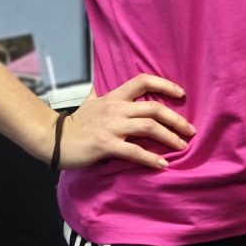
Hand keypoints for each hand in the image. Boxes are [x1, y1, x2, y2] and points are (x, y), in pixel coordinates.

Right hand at [58, 74, 193, 172]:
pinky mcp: (106, 145)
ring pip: (148, 127)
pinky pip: (134, 151)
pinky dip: (151, 158)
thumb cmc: (76, 124)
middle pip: (154, 108)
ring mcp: (111, 127)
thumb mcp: (90, 102)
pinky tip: (162, 164)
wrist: (55, 139)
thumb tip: (101, 87)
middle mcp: (116, 109)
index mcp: (114, 97)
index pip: (143, 81)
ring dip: (169, 138)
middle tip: (190, 131)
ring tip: (182, 147)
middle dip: (176, 119)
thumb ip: (102, 96)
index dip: (165, 85)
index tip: (182, 94)